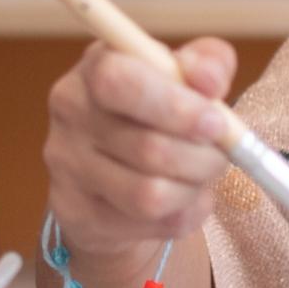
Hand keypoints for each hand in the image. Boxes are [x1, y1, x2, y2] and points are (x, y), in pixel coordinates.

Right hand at [44, 37, 239, 258]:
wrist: (118, 171)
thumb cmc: (158, 112)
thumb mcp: (185, 76)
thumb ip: (206, 64)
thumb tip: (209, 79)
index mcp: (95, 68)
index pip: (118, 82)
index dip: (176, 107)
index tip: (216, 122)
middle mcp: (71, 113)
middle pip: (148, 148)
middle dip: (203, 157)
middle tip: (221, 154)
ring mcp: (67, 167)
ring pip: (151, 195)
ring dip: (194, 188)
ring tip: (200, 175)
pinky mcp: (78, 213)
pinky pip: (155, 223)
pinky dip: (186, 212)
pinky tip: (183, 198)